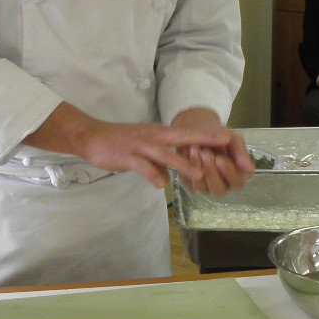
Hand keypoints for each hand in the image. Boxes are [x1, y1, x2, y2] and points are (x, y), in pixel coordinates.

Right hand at [23, 103, 251, 192]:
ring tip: (197, 173)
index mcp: (159, 134)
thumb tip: (167, 178)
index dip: (206, 136)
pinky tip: (161, 185)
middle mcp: (153, 137)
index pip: (186, 134)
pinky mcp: (127, 156)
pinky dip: (153, 175)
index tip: (227, 138)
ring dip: (181, 163)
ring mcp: (140, 146)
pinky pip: (143, 166)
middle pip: (182, 138)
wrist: (91, 136)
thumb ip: (157, 162)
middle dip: (203, 140)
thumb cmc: (119, 143)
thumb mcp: (143, 149)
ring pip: (164, 154)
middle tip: (224, 143)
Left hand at [170, 109, 254, 195]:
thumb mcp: (233, 139)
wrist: (200, 129)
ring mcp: (206, 187)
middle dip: (211, 172)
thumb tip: (251, 170)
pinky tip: (186, 152)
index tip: (220, 158)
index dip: (229, 172)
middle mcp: (222, 184)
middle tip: (205, 153)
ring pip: (202, 188)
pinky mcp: (191, 184)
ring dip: (198, 168)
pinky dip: (186, 168)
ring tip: (194, 149)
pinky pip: (188, 183)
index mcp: (237, 176)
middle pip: (219, 190)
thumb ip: (241, 153)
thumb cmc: (220, 136)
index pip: (237, 183)